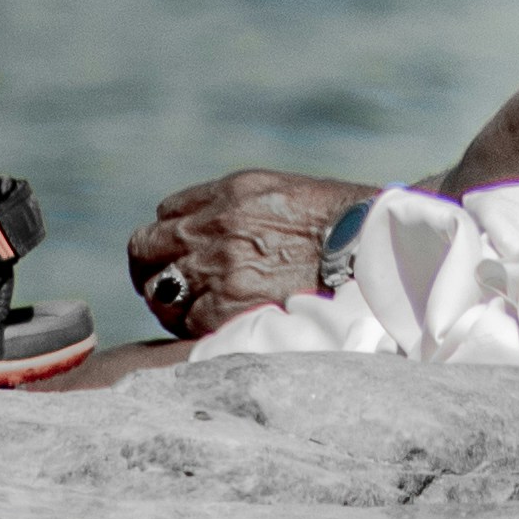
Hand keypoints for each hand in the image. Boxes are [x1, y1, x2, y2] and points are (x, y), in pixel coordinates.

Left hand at [129, 169, 367, 338]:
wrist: (373, 255)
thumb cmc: (333, 226)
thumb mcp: (276, 193)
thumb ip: (227, 205)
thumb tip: (188, 226)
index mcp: (228, 195)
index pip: (165, 216)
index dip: (170, 237)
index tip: (180, 253)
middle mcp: (217, 228)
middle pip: (144, 250)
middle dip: (150, 266)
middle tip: (166, 282)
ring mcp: (221, 270)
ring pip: (158, 291)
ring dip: (170, 300)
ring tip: (195, 308)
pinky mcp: (230, 310)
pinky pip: (185, 322)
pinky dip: (194, 325)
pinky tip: (215, 324)